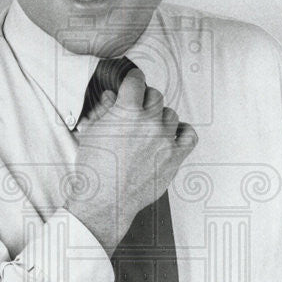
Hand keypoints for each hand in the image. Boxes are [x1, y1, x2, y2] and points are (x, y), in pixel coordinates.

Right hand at [65, 69, 197, 255]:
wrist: (104, 201)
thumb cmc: (94, 170)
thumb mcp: (92, 134)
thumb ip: (104, 111)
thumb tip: (112, 97)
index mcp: (126, 112)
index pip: (137, 81)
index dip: (133, 79)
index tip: (133, 82)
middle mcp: (148, 123)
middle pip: (156, 96)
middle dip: (146, 99)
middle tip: (138, 109)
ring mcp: (164, 140)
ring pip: (171, 114)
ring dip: (160, 117)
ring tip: (150, 128)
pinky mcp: (174, 158)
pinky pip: (189, 135)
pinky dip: (183, 131)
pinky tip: (172, 135)